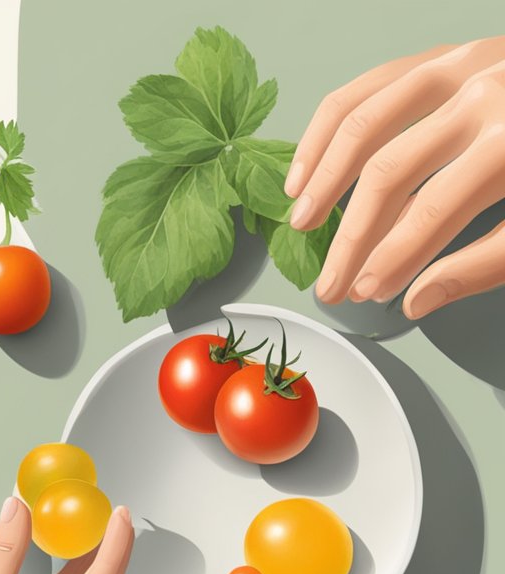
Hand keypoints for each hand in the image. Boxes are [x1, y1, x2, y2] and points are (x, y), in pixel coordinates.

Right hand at [286, 38, 504, 317]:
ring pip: (363, 125)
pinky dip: (325, 130)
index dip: (393, 259)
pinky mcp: (439, 59)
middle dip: (352, 239)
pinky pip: (364, 89)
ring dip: (324, 180)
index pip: (433, 213)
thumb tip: (416, 299)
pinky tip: (304, 172)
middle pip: (389, 175)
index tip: (368, 293)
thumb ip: (488, 262)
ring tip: (302, 224)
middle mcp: (480, 97)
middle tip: (332, 284)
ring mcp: (455, 69)